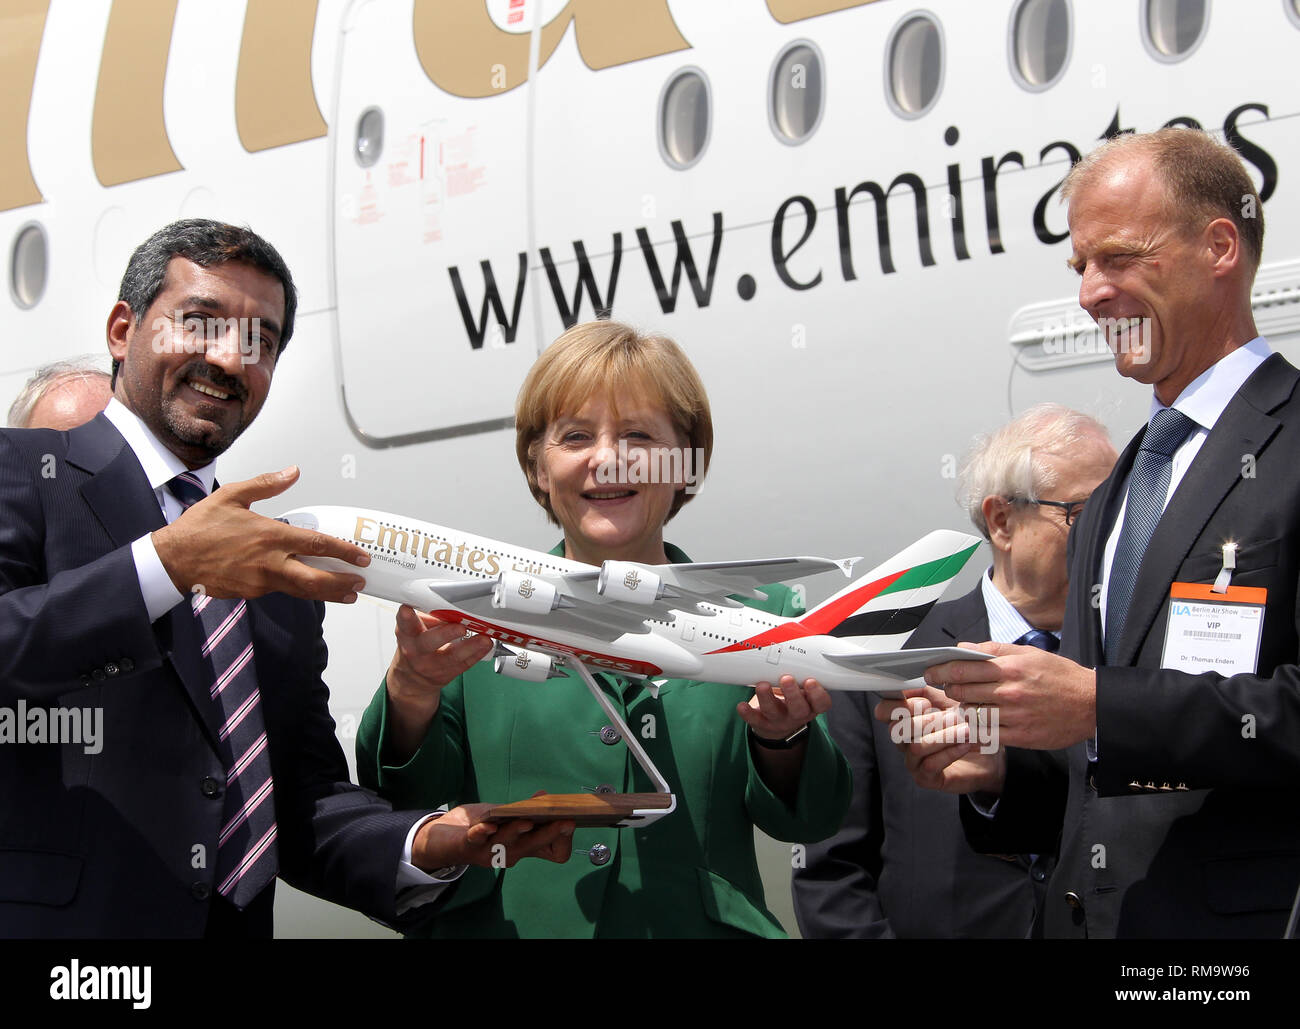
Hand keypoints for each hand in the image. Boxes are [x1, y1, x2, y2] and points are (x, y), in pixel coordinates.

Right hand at [152, 466, 368, 602]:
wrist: (172, 559)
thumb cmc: (201, 526)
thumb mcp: (232, 496)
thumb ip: (266, 484)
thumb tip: (293, 472)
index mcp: (270, 535)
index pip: (316, 545)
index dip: (343, 551)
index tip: (361, 556)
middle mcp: (270, 562)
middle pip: (316, 579)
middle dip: (342, 582)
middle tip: (361, 581)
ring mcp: (261, 581)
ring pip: (302, 591)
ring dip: (328, 593)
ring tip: (348, 594)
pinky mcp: (251, 592)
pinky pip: (281, 590)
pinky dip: (299, 590)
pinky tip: (311, 588)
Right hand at [384, 606, 494, 759]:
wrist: (414, 678)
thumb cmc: (416, 646)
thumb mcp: (414, 630)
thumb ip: (428, 616)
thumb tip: (449, 602)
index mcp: (408, 635)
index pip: (406, 625)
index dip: (406, 618)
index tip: (407, 609)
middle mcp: (418, 651)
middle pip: (429, 642)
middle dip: (446, 633)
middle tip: (460, 627)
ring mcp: (433, 664)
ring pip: (452, 656)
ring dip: (470, 646)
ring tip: (483, 638)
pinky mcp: (448, 673)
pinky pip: (465, 663)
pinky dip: (477, 653)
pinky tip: (486, 646)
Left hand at [412, 799, 574, 870]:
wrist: (446, 838)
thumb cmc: (484, 827)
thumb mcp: (510, 817)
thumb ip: (528, 810)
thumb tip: (545, 797)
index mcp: (527, 847)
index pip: (556, 853)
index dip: (564, 838)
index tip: (569, 820)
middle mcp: (514, 853)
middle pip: (536, 845)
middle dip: (551, 832)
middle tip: (566, 821)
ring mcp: (491, 852)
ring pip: (509, 843)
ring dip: (517, 831)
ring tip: (526, 820)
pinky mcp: (469, 845)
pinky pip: (476, 841)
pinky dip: (481, 833)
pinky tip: (486, 826)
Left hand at [737, 675, 829, 740]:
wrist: (777, 722)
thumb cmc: (792, 697)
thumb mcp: (802, 687)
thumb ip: (803, 671)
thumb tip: (800, 640)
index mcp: (811, 704)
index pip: (821, 703)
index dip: (817, 694)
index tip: (810, 681)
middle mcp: (797, 714)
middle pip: (799, 709)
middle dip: (792, 694)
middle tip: (786, 678)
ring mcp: (779, 720)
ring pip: (774, 711)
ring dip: (767, 698)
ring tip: (762, 685)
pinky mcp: (762, 723)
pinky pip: (754, 719)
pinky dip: (747, 713)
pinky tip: (742, 706)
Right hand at [874, 685, 1005, 794]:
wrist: (988, 758)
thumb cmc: (965, 727)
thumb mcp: (948, 703)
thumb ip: (930, 691)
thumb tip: (918, 676)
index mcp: (904, 719)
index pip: (884, 711)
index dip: (899, 705)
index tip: (925, 703)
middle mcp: (903, 741)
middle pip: (897, 729)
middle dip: (925, 720)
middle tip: (952, 716)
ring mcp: (912, 761)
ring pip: (915, 746)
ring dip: (942, 735)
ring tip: (964, 729)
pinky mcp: (926, 778)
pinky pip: (931, 764)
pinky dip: (950, 751)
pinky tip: (966, 744)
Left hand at [924, 641, 1096, 749]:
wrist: (1091, 704)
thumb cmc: (1059, 676)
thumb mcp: (1030, 654)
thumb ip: (994, 650)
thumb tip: (964, 648)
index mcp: (1011, 668)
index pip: (963, 669)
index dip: (941, 671)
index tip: (930, 673)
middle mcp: (1010, 692)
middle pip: (962, 692)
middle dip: (948, 690)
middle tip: (945, 688)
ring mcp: (1014, 716)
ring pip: (970, 715)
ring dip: (962, 710)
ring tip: (963, 704)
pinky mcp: (1020, 737)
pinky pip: (986, 735)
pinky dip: (975, 729)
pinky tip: (974, 723)